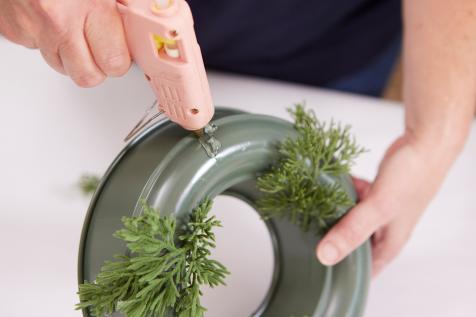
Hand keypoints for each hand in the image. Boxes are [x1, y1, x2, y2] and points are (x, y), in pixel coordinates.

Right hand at [0, 0, 130, 86]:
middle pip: (86, 76)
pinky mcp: (11, 28)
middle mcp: (58, 20)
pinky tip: (50, 16)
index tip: (121, 50)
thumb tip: (147, 14)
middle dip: (97, 67)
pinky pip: (34, 46)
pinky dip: (44, 37)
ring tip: (75, 28)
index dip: (120, 60)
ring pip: (59, 65)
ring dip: (70, 54)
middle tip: (101, 49)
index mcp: (90, 4)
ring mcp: (31, 26)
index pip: (114, 63)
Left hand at [316, 134, 459, 275]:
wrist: (424, 143)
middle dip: (331, 239)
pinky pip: (351, 199)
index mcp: (388, 245)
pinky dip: (340, 194)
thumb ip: (352, 230)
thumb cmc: (411, 177)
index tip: (315, 264)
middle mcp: (384, 231)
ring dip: (334, 214)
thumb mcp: (378, 207)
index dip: (339, 271)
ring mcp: (379, 211)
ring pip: (349, 220)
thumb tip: (325, 255)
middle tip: (306, 232)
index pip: (362, 271)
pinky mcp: (374, 193)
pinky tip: (328, 186)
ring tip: (312, 208)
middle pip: (351, 244)